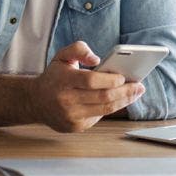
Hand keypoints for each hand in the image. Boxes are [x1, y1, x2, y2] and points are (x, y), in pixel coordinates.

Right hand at [29, 41, 144, 132]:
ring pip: (105, 110)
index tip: (124, 76)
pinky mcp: (75, 127)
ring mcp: (71, 116)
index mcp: (63, 81)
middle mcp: (66, 100)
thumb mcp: (62, 56)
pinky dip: (112, 108)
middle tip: (139, 86)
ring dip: (124, 101)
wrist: (36, 101)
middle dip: (125, 92)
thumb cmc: (54, 76)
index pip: (91, 81)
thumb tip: (96, 58)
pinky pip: (99, 117)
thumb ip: (79, 49)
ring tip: (135, 93)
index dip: (110, 79)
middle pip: (103, 97)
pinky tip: (121, 100)